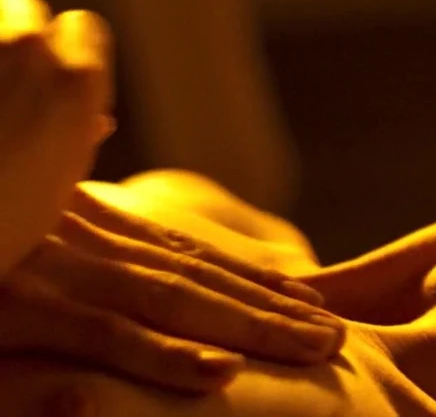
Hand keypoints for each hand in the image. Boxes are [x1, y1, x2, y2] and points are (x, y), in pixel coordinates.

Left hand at [0, 0, 113, 274]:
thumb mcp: (58, 185)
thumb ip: (78, 136)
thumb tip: (95, 121)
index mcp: (76, 81)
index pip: (84, 26)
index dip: (74, 53)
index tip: (58, 82)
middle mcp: (25, 49)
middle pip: (25, 6)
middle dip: (20, 37)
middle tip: (9, 83)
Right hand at [0, 186, 346, 393]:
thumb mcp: (8, 201)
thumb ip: (64, 192)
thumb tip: (100, 124)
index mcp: (76, 221)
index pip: (180, 251)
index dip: (249, 273)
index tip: (309, 293)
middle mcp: (75, 240)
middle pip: (194, 279)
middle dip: (272, 308)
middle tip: (337, 335)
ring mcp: (48, 273)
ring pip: (170, 303)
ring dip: (250, 327)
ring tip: (316, 348)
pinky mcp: (15, 311)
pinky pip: (100, 338)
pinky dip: (162, 355)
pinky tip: (220, 376)